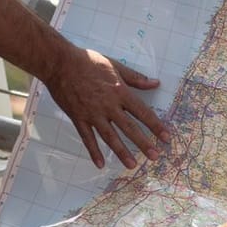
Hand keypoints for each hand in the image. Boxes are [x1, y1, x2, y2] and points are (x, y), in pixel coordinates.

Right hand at [41, 46, 168, 169]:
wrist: (60, 63)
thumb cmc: (88, 61)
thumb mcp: (115, 66)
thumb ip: (135, 78)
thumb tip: (155, 83)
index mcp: (120, 92)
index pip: (142, 112)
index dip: (156, 126)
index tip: (166, 138)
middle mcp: (108, 106)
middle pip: (129, 128)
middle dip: (143, 143)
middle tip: (155, 156)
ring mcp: (92, 114)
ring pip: (110, 137)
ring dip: (122, 152)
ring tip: (132, 165)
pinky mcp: (78, 118)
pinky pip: (87, 138)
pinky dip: (94, 151)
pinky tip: (100, 164)